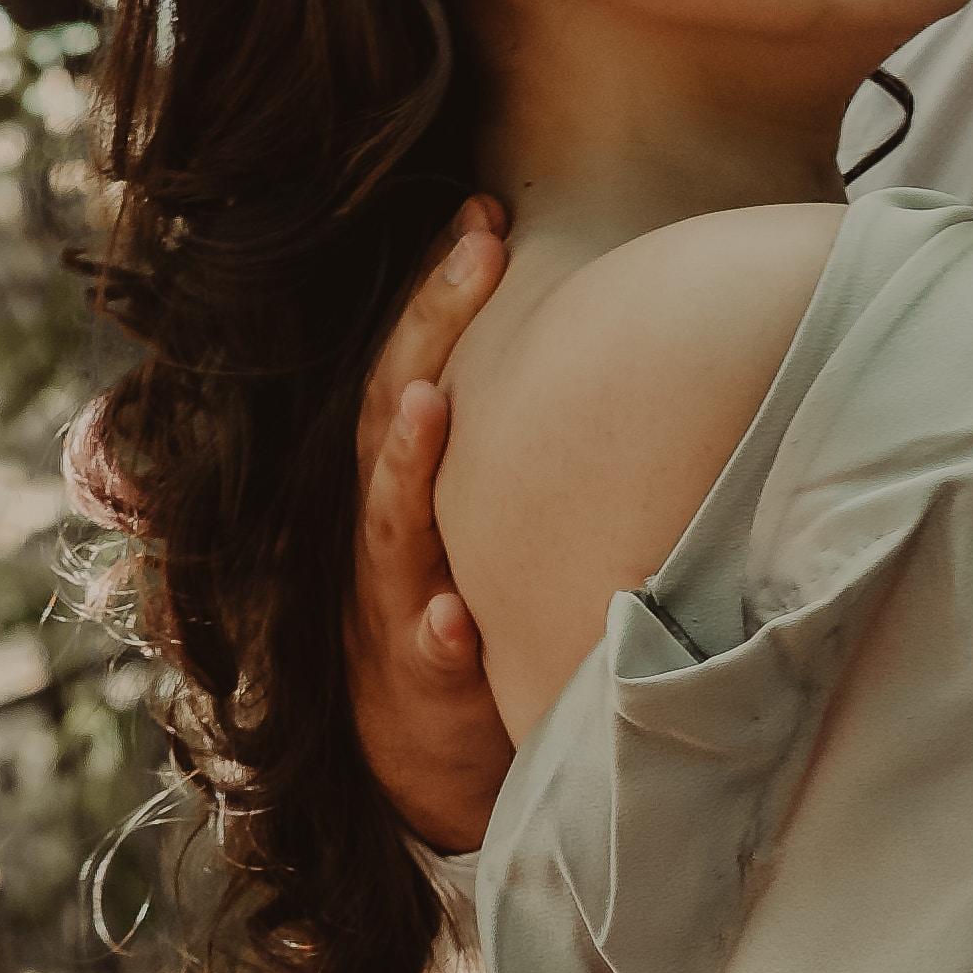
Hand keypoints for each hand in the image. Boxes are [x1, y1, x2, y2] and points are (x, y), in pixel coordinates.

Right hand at [344, 203, 515, 854]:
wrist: (423, 761)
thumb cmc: (468, 610)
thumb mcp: (478, 516)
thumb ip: (506, 439)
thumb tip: (589, 331)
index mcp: (400, 480)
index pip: (414, 364)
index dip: (441, 290)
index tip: (486, 210)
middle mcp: (383, 529)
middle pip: (394, 414)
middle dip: (430, 331)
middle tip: (476, 249)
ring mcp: (393, 605)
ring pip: (390, 529)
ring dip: (407, 467)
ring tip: (432, 407)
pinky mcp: (418, 692)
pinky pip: (423, 661)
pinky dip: (438, 638)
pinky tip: (456, 620)